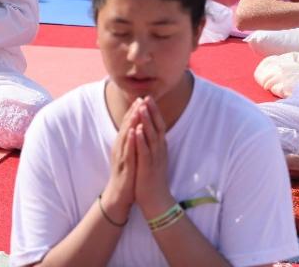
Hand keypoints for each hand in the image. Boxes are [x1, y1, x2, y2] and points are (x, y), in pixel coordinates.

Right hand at [101, 99, 140, 221]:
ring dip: (131, 123)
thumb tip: (137, 128)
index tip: (141, 98)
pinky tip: (134, 132)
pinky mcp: (124, 167)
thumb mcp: (129, 155)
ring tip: (137, 110)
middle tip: (140, 98)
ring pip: (126, 137)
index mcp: (122, 145)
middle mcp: (120, 149)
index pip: (128, 125)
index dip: (134, 111)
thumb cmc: (127, 175)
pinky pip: (127, 152)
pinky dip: (130, 141)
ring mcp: (121, 157)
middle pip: (126, 127)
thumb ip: (131, 142)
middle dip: (133, 113)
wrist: (119, 196)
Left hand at [132, 97, 173, 215]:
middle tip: (147, 97)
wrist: (156, 199)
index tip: (149, 98)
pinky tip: (138, 130)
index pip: (159, 125)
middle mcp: (159, 150)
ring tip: (142, 108)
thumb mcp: (154, 158)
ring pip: (151, 136)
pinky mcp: (147, 167)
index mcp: (160, 148)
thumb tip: (151, 130)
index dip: (154, 111)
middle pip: (157, 127)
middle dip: (151, 111)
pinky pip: (144, 151)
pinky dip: (141, 140)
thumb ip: (153, 144)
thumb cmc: (153, 178)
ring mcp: (154, 158)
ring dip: (147, 121)